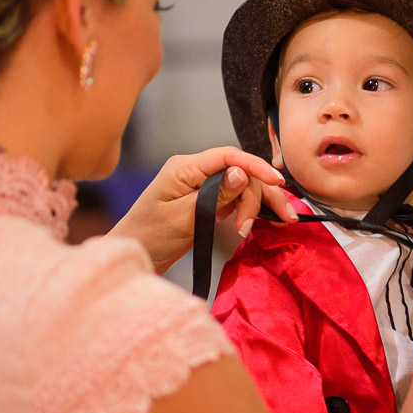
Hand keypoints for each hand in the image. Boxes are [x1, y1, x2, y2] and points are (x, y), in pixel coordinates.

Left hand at [108, 146, 296, 272]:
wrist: (135, 255)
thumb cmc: (150, 236)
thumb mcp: (183, 217)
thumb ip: (214, 194)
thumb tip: (241, 172)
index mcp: (185, 167)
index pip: (228, 156)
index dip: (256, 166)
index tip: (277, 182)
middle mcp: (195, 171)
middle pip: (240, 172)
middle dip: (257, 196)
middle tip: (264, 223)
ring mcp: (202, 185)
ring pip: (242, 186)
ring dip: (257, 205)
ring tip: (270, 225)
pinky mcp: (207, 200)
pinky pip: (235, 198)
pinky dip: (250, 209)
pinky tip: (262, 220)